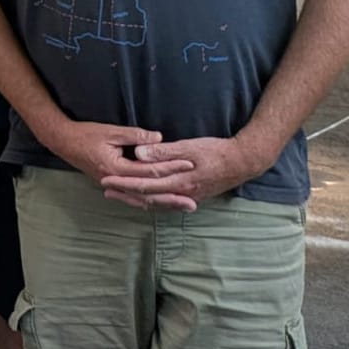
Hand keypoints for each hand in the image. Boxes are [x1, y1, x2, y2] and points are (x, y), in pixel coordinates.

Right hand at [39, 119, 191, 196]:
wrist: (62, 141)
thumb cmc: (85, 134)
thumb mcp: (111, 131)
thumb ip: (136, 136)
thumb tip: (159, 138)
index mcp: (116, 168)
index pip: (149, 171)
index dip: (170, 167)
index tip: (189, 164)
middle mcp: (115, 181)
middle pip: (148, 193)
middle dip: (171, 198)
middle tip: (192, 202)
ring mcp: (112, 185)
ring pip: (141, 200)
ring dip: (162, 204)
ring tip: (181, 207)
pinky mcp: (111, 185)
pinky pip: (132, 198)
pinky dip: (147, 202)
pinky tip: (158, 205)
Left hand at [98, 135, 264, 210]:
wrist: (243, 162)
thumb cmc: (216, 151)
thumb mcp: (189, 147)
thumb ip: (163, 152)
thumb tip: (138, 154)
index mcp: (179, 181)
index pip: (144, 184)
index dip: (124, 183)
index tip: (106, 180)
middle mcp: (182, 193)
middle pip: (147, 196)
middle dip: (125, 193)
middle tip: (105, 190)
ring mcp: (188, 196)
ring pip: (157, 202)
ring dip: (136, 198)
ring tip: (119, 195)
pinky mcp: (193, 195)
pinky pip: (167, 201)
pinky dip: (152, 200)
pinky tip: (145, 198)